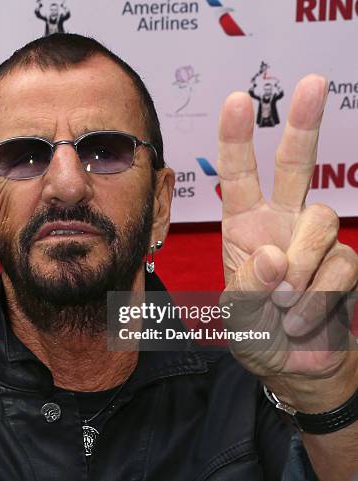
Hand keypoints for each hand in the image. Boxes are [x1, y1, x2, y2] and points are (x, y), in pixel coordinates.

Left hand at [217, 75, 357, 407]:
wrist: (293, 365)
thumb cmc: (255, 333)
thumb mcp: (235, 314)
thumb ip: (247, 286)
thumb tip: (275, 257)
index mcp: (243, 225)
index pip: (238, 175)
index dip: (237, 139)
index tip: (237, 101)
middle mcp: (281, 222)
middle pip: (295, 165)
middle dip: (304, 124)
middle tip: (313, 82)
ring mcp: (315, 241)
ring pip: (322, 220)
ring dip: (302, 268)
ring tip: (282, 304)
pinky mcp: (344, 264)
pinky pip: (340, 265)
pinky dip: (317, 298)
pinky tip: (299, 319)